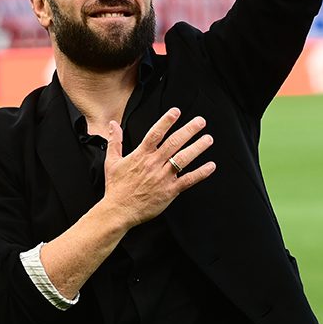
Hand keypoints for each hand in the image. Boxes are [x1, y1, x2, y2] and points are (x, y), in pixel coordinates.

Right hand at [103, 108, 215, 228]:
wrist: (118, 211)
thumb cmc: (116, 188)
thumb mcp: (111, 161)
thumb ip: (115, 141)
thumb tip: (113, 124)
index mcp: (141, 155)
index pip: (155, 134)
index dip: (166, 121)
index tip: (176, 111)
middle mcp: (153, 164)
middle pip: (174, 142)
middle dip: (189, 130)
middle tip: (200, 122)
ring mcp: (163, 177)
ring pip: (183, 159)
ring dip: (197, 148)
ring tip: (208, 139)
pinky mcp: (169, 191)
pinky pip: (188, 180)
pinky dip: (201, 173)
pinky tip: (210, 166)